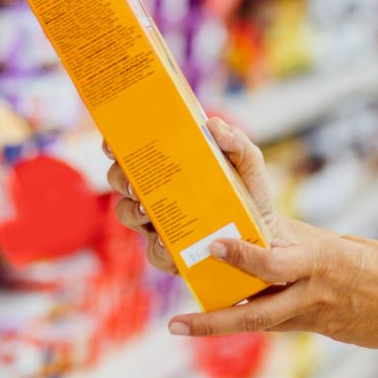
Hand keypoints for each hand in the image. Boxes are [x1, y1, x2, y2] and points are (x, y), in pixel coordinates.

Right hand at [105, 117, 283, 274]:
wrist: (264, 233)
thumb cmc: (248, 192)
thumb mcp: (247, 163)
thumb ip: (236, 143)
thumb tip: (214, 125)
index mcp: (171, 168)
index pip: (136, 153)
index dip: (117, 147)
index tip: (113, 144)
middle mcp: (158, 193)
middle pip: (123, 181)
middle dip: (120, 179)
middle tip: (133, 182)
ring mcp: (160, 223)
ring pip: (128, 215)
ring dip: (131, 211)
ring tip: (146, 210)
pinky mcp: (170, 252)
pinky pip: (154, 252)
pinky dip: (158, 248)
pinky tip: (167, 242)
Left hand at [165, 230, 377, 350]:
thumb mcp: (348, 247)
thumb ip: (307, 246)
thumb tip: (269, 240)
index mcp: (324, 263)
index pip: (275, 263)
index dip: (243, 256)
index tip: (215, 245)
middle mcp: (314, 295)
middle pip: (257, 312)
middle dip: (215, 320)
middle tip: (177, 323)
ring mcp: (316, 318)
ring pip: (260, 324)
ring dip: (220, 325)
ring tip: (183, 326)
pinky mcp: (319, 330)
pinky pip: (277, 323)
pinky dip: (251, 317)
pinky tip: (222, 317)